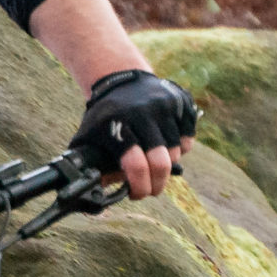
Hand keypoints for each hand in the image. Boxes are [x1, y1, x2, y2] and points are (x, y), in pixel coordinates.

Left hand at [68, 68, 195, 201]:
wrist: (122, 79)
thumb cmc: (104, 117)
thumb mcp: (88, 136)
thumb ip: (88, 165)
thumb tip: (91, 197)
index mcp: (117, 123)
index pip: (136, 165)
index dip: (139, 187)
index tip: (135, 195)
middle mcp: (142, 112)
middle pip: (161, 162)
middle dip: (157, 184)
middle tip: (152, 190)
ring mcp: (164, 105)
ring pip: (177, 152)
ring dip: (167, 164)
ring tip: (154, 162)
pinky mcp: (181, 102)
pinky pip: (188, 139)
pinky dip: (181, 147)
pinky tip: (166, 144)